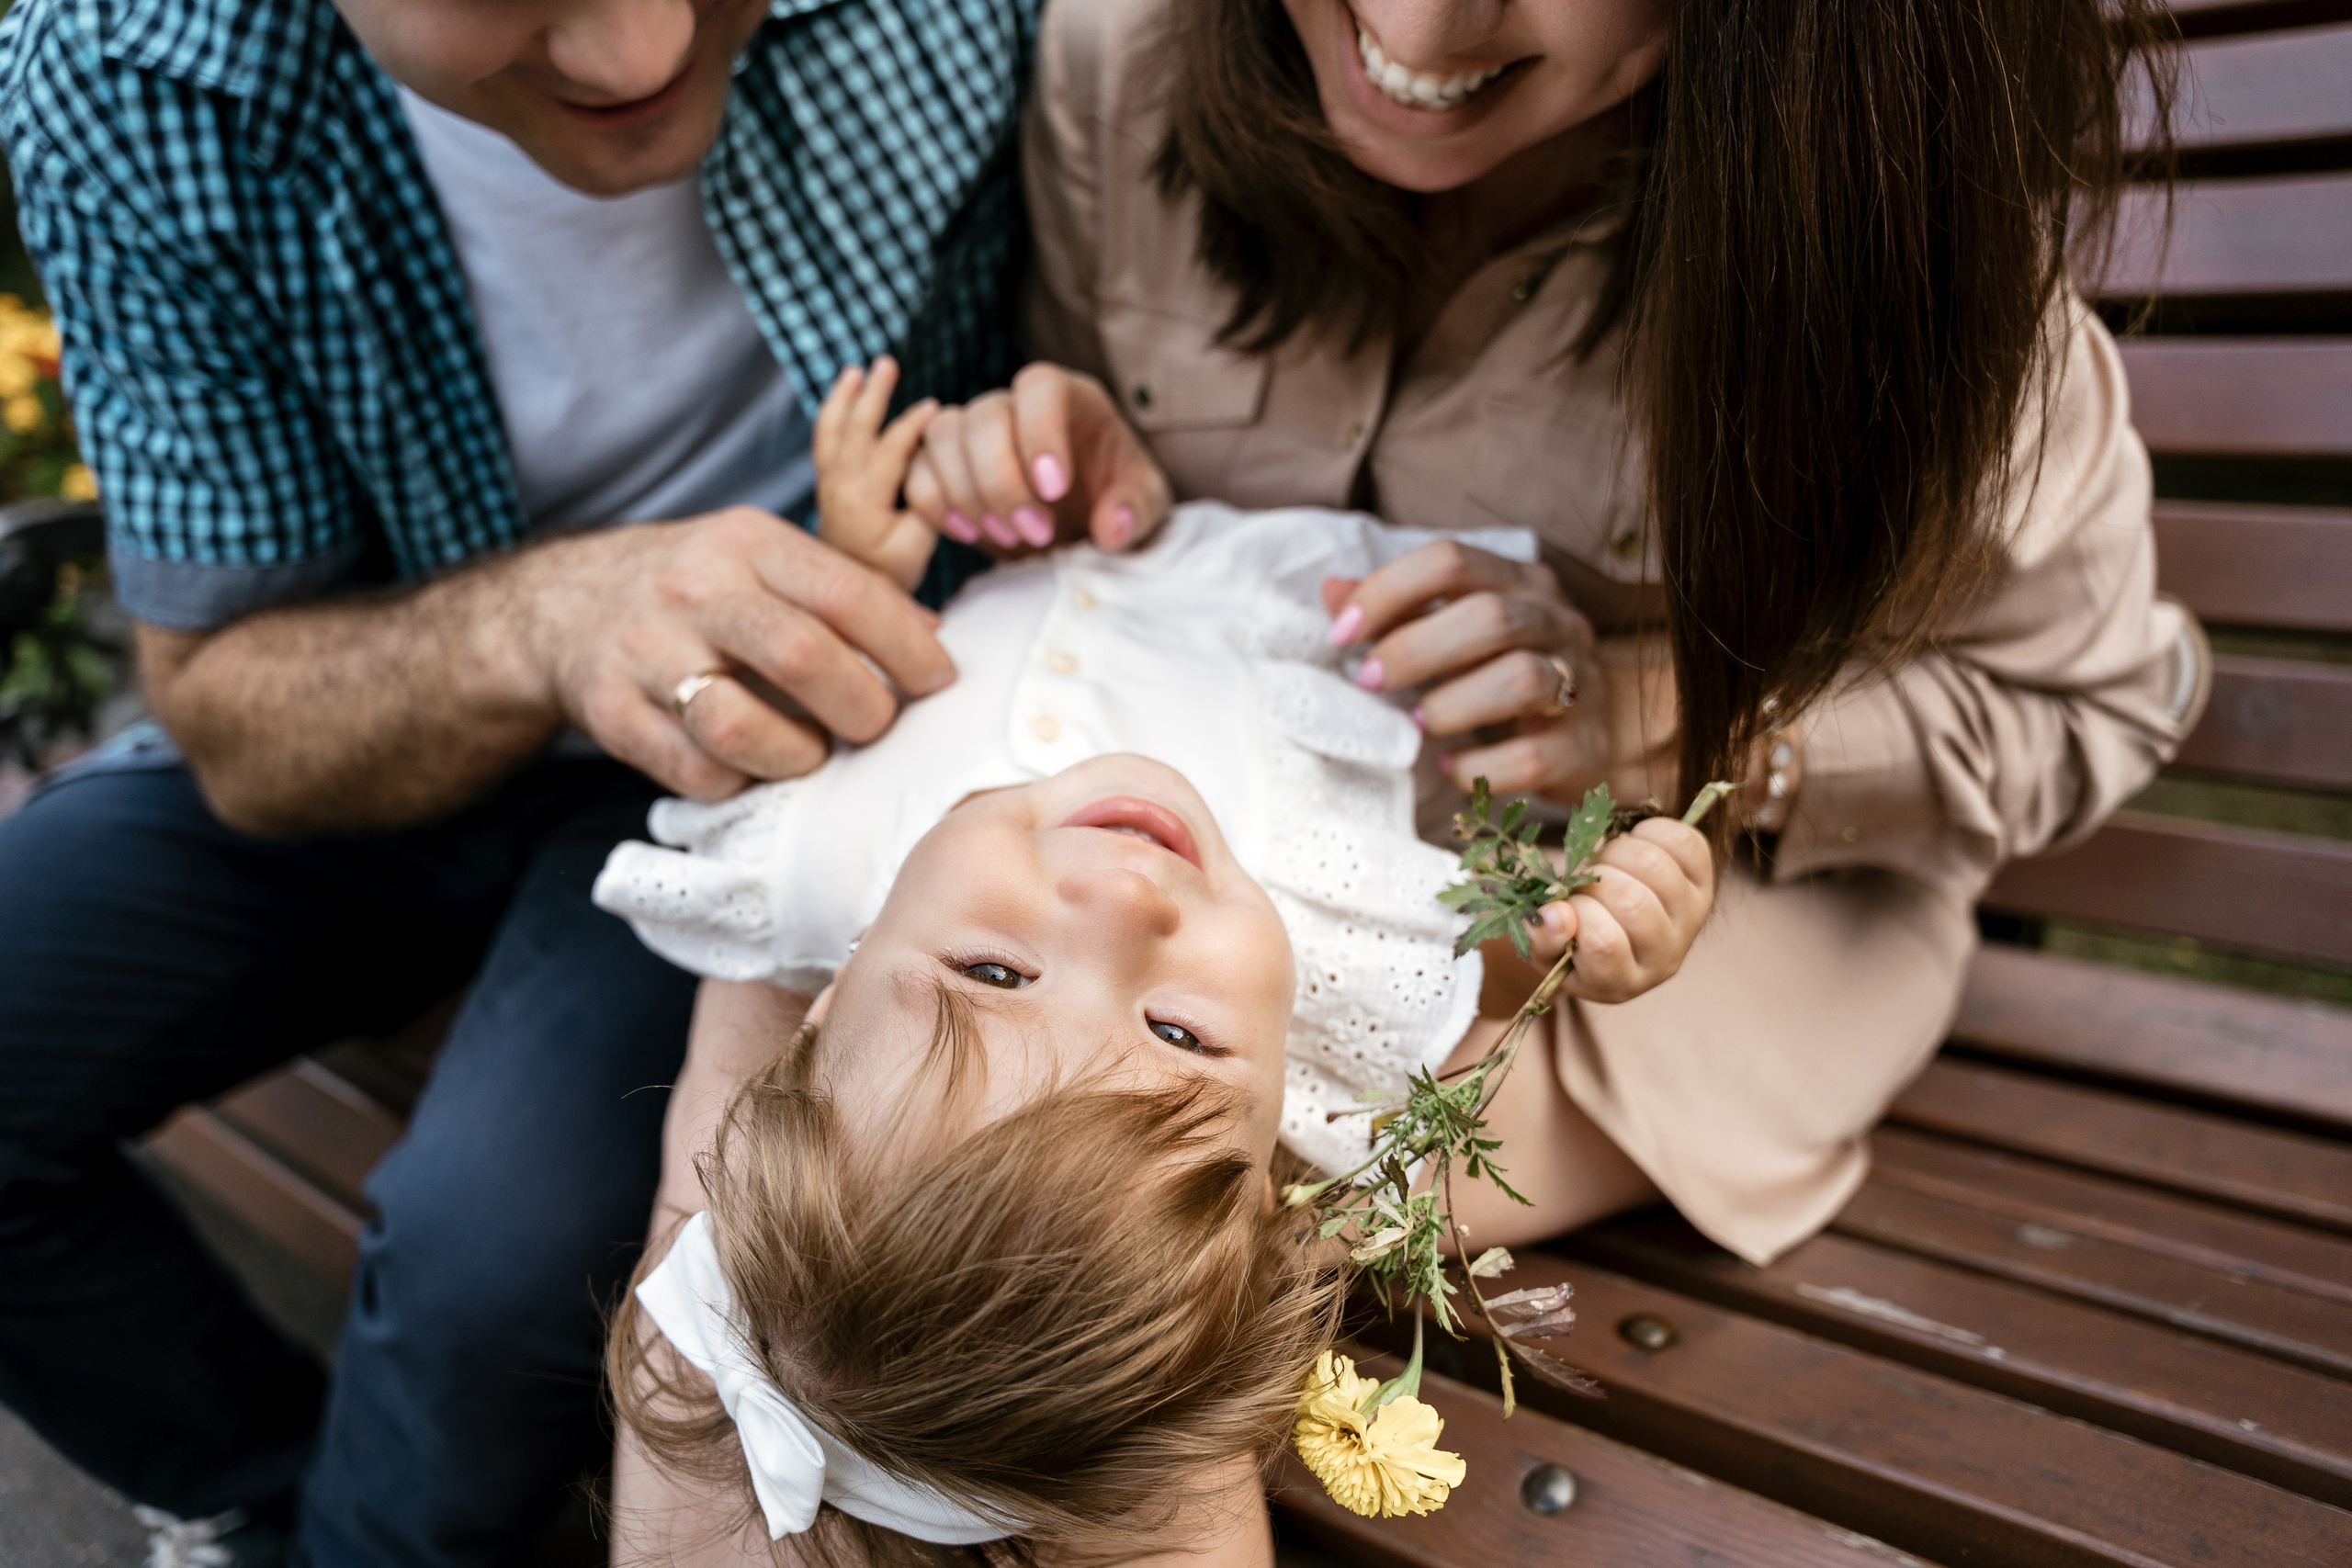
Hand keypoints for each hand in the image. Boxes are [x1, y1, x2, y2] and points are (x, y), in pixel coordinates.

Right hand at [518, 509, 953, 800]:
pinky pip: (697, 772)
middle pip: (801, 656)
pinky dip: (742, 782)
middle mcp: (694, 590)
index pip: (848, 593)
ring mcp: (645, 653)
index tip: (937, 682)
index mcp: (747, 543)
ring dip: (799, 755)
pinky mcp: (612, 713)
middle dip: (862, 707)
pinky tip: (754, 765)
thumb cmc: (698, 588)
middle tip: (876, 726)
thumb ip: (846, 592)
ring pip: (740, 726)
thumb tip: (934, 640)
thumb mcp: (764, 559)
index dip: (907, 648)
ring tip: (814, 752)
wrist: (562, 604)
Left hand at [812, 356, 940, 589]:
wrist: (847, 601)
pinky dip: (831, 416)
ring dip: (843, 399)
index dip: (912, 425)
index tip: (933, 406)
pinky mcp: (826, 490)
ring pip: (832, 432)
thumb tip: (932, 468)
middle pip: (854, 430)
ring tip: (852, 371)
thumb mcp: (917, 546)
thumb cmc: (889, 576)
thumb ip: (926, 504)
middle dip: (872, 394)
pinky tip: (840, 399)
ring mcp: (828, 487)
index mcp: (862, 499)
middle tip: (886, 363)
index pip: (889, 448)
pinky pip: (825, 443)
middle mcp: (838, 487)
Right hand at [904, 361, 1171, 555]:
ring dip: (967, 495)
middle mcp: (1013, 404)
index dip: (1040, 432)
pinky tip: (972, 534)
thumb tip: (1112, 529)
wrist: (1083, 522)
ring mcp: (971, 430)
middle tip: (1036, 533)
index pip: (1040, 386)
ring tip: (1008, 538)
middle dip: (1002, 482)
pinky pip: (916, 472)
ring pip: (941, 437)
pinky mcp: (942, 465)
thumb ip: (1135, 510)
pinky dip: (936, 506)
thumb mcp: (1145, 505)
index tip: (1055, 489)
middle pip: (983, 416)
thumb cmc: (1117, 500)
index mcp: (1067, 396)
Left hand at [1324, 540, 1605, 800]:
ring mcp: (1581, 683)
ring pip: (1523, 679)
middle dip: (1415, 650)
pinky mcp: (1587, 747)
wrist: (1589, 733)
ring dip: (1453, 704)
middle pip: (1491, 616)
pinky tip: (1451, 767)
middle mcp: (1558, 622)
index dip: (1388, 591)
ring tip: (1419, 724)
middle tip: (1371, 682)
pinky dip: (1481, 766)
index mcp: (1519, 582)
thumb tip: (1332, 590)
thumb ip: (1398, 610)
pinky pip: (1533, 757)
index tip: (1342, 634)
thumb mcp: (1453, 632)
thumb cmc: (1501, 673)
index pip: (1452, 560)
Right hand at [1526, 817, 1715, 1003]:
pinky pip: (1687, 844)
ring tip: (1605, 862)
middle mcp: (1664, 957)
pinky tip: (1633, 843)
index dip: (1579, 914)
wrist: (1620, 930)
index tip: (1565, 906)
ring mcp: (1691, 921)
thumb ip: (1543, 938)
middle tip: (1584, 880)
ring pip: (1657, 868)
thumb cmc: (1576, 943)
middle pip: (1634, 903)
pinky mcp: (1705, 885)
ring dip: (1619, 852)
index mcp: (1620, 982)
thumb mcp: (1548, 950)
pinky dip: (1652, 832)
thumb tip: (1557, 913)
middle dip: (1596, 879)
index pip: (1605, 944)